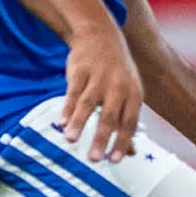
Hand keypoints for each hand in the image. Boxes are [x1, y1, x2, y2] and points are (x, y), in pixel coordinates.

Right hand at [62, 22, 143, 160]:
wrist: (101, 36)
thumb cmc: (118, 72)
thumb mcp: (129, 93)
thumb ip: (127, 122)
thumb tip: (130, 153)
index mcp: (134, 94)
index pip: (129, 123)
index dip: (122, 141)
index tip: (113, 160)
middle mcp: (118, 87)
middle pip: (110, 117)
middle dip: (102, 139)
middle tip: (94, 159)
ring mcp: (99, 78)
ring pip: (89, 104)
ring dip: (80, 123)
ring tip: (70, 140)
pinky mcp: (80, 71)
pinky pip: (73, 92)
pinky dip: (67, 108)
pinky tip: (61, 122)